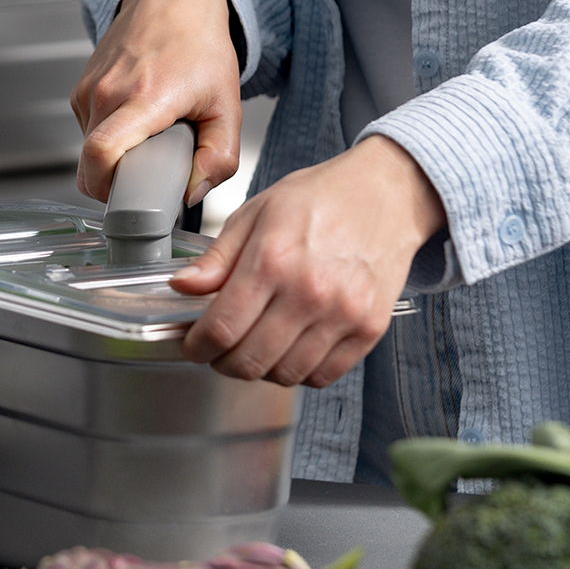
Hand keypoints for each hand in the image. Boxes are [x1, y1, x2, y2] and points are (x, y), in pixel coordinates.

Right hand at [70, 0, 242, 203]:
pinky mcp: (81, 88)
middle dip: (118, 182)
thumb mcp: (227, 105)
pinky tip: (136, 122)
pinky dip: (109, 138)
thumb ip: (219, 157)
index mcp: (143, 98)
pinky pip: (88, 132)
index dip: (107, 189)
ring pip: (88, 150)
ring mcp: (88, 89)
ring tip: (149, 138)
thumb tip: (191, 193)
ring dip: (115, 158)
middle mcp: (106, 92)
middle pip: (91, 163)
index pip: (100, 154)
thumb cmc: (199, 44)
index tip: (128, 200)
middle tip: (152, 172)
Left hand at [169, 135, 446, 387]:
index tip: (194, 345)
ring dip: (262, 369)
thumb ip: (217, 257)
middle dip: (223, 362)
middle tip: (220, 349)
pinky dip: (300, 371)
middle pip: (249, 361)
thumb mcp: (256, 212)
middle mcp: (308, 292)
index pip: (221, 329)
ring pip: (285, 375)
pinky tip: (291, 347)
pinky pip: (323, 375)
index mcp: (272, 259)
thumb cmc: (320, 198)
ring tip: (256, 345)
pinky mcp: (369, 329)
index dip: (197, 347)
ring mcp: (343, 314)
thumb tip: (182, 286)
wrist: (386, 193)